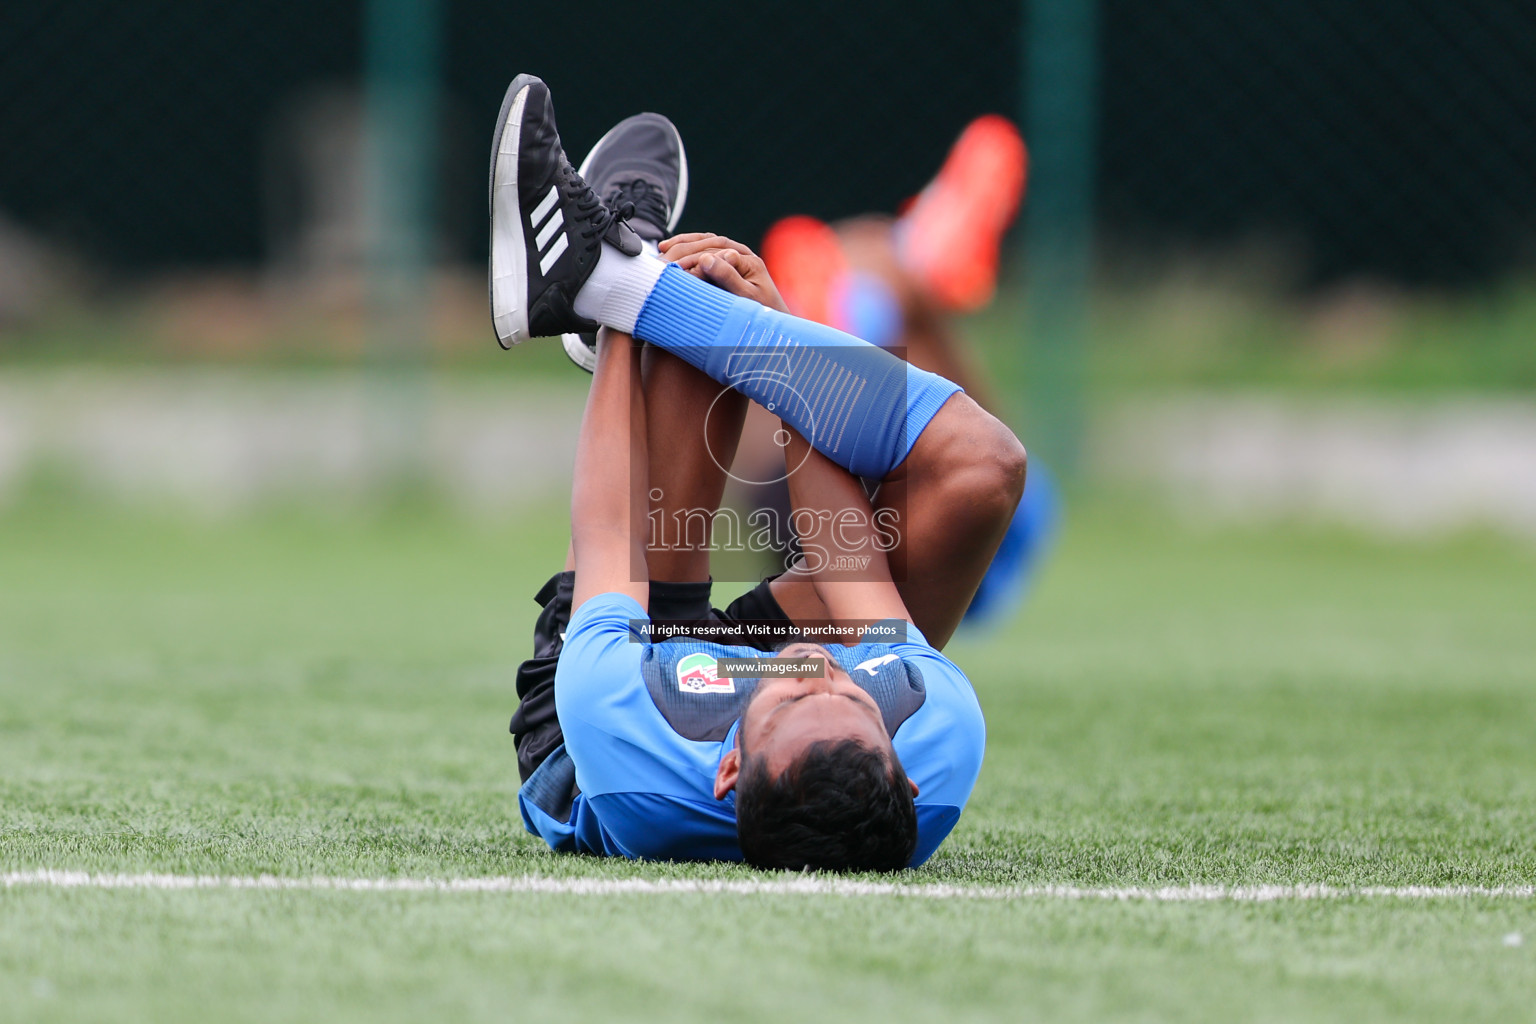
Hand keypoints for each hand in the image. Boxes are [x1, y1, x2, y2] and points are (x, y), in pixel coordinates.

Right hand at [658, 233, 789, 313]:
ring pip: (705, 242)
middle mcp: (741, 253)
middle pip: (708, 242)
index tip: (673, 268)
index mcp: (747, 260)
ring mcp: (734, 256)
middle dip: (683, 249)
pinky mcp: (726, 262)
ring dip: (683, 244)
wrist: (771, 325)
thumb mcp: (745, 297)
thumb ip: (728, 277)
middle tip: (661, 261)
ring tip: (662, 250)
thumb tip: (706, 258)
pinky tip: (671, 250)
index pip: (715, 252)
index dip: (692, 258)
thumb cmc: (760, 314)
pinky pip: (704, 248)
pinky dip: (687, 247)